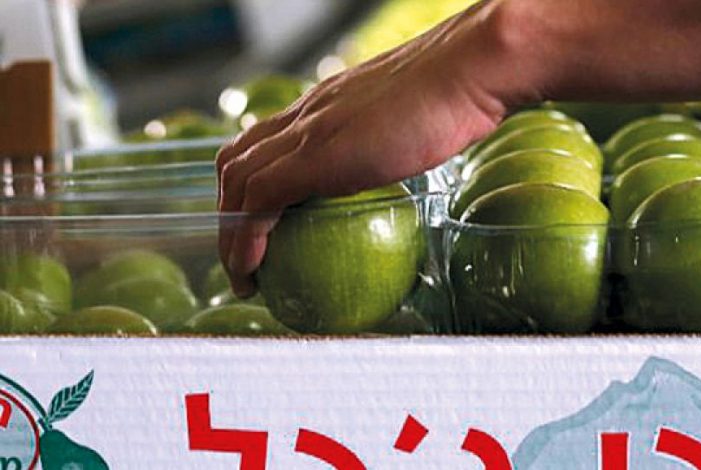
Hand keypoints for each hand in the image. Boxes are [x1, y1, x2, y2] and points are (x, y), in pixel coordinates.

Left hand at [216, 1, 515, 297]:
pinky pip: (260, 202)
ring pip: (237, 183)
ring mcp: (307, 132)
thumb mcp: (413, 122)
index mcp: (323, 105)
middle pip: (236, 162)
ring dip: (230, 234)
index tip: (257, 222)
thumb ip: (392, 143)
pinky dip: (247, 239)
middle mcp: (305, 114)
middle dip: (227, 210)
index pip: (262, 141)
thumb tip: (401, 172)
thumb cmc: (458, 94)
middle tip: (243, 253)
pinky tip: (255, 270)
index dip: (247, 183)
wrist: (467, 71)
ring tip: (243, 274)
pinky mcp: (316, 155)